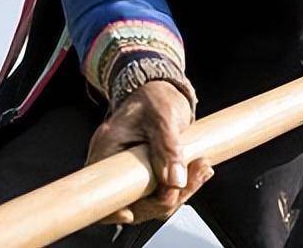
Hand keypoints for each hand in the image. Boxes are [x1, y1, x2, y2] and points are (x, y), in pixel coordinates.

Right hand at [85, 80, 214, 225]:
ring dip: (180, 193)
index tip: (131, 212)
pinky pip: (162, 194)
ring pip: (151, 202)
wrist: (160, 90)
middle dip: (164, 199)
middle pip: (131, 203)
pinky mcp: (147, 176)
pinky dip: (183, 187)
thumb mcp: (162, 116)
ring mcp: (131, 173)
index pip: (100, 191)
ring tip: (202, 169)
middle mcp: (115, 166)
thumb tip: (174, 181)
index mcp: (107, 149)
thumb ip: (168, 147)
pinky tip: (199, 171)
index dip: (113, 209)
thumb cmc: (154, 98)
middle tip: (193, 177)